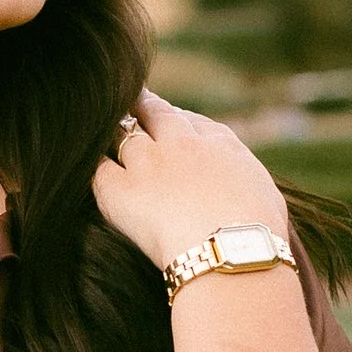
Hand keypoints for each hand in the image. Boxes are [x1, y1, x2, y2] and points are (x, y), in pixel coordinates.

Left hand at [91, 90, 289, 270]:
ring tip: (101, 128)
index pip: (194, 122)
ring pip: (123, 135)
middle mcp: (182, 145)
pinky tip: (86, 165)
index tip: (170, 120)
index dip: (179, 119)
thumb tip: (239, 187)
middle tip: (132, 101)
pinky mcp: (121, 189)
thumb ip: (245, 179)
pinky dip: (94, 167)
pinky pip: (98, 170)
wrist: (231, 251)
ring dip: (115, 132)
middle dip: (144, 106)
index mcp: (220, 145)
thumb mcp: (266, 195)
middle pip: (157, 114)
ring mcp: (149, 163)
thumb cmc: (258, 234)